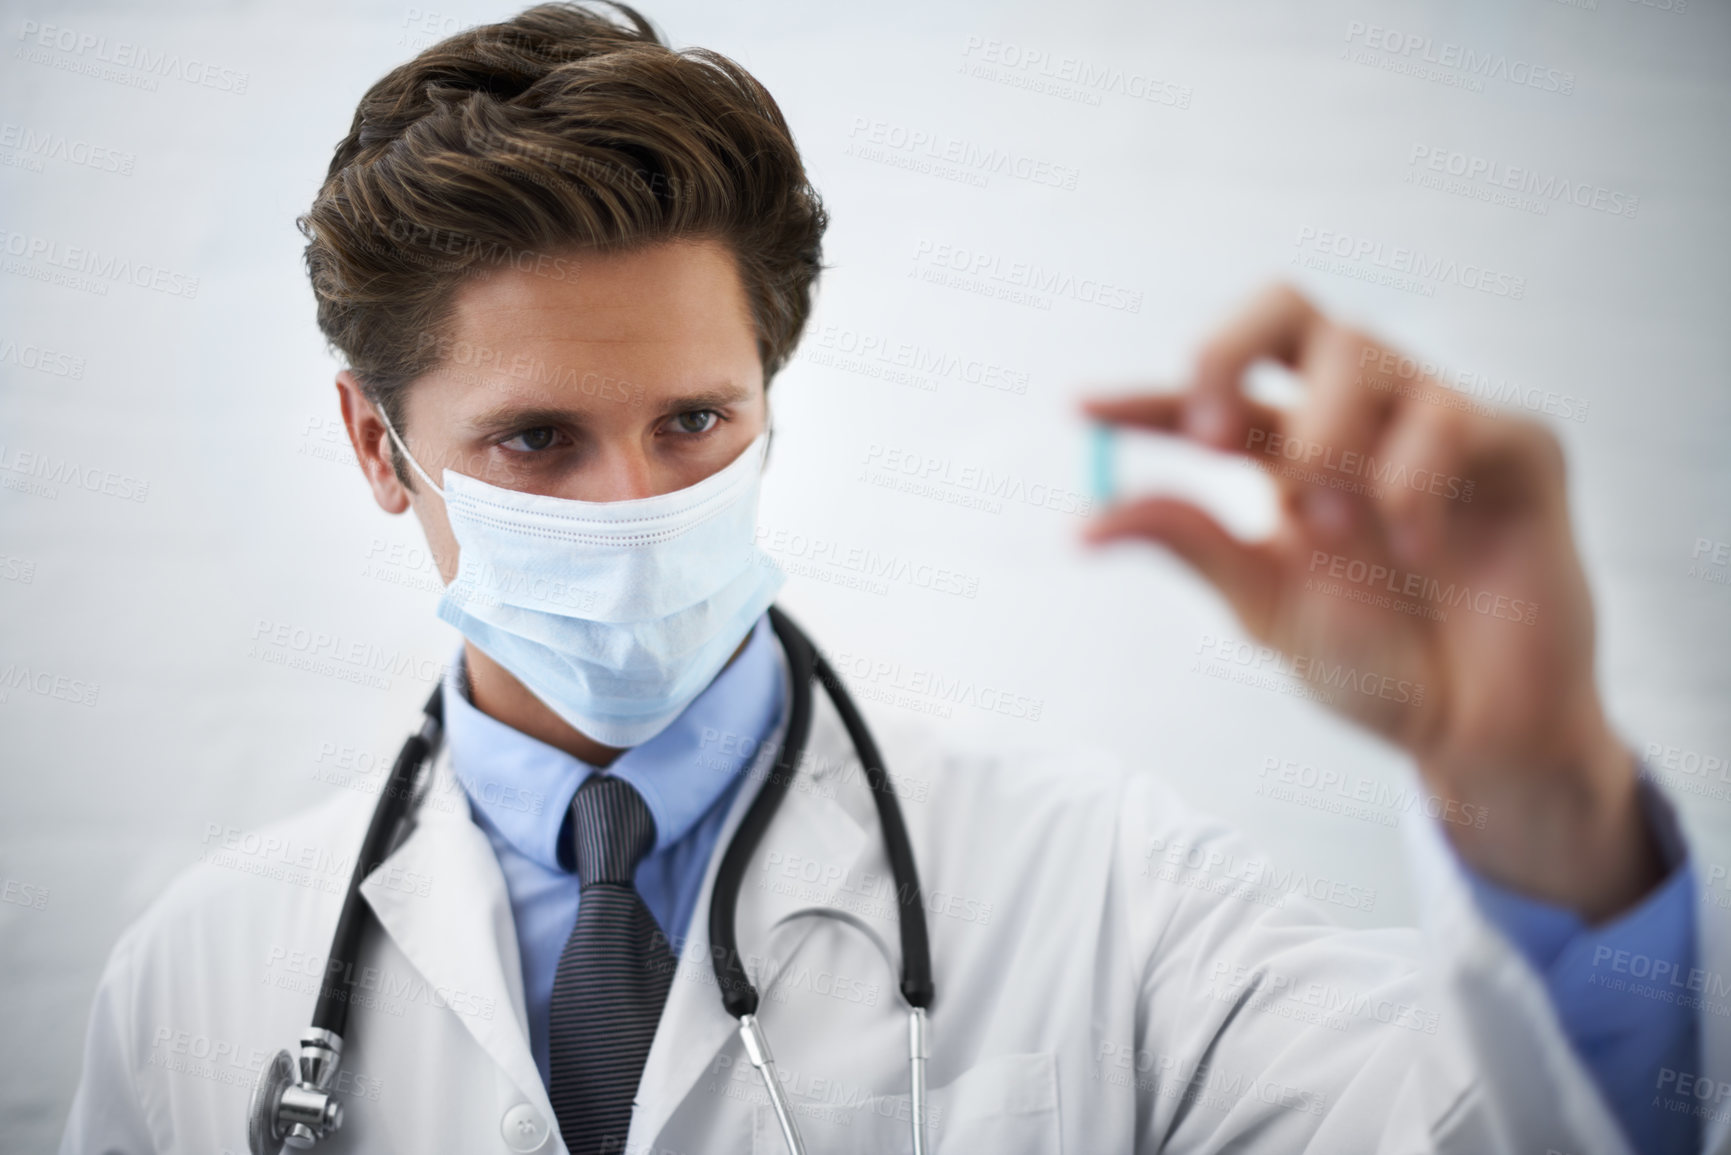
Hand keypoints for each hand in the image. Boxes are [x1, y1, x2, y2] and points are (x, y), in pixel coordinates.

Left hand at [1080, 283, 1662, 920]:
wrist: (1473, 734)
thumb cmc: (1377, 671)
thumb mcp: (1266, 607)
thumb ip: (1192, 546)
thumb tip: (1083, 522)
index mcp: (1291, 455)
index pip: (1213, 397)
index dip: (1147, 398)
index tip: (1082, 411)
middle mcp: (1359, 422)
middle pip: (1289, 310)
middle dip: (1230, 348)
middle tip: (1212, 433)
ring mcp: (1438, 425)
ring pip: (1361, 351)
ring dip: (1328, 441)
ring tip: (1333, 530)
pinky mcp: (1517, 446)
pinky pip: (1453, 413)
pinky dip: (1414, 478)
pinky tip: (1417, 546)